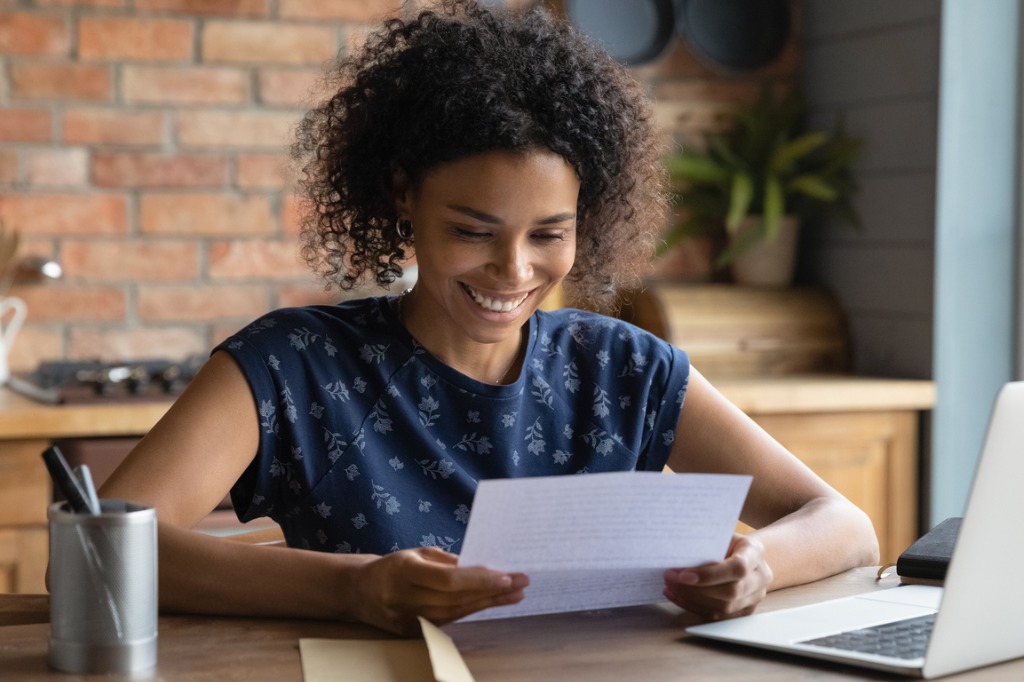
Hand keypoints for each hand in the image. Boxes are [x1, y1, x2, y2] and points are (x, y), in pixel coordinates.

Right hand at [351, 547, 528, 634]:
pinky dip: (472, 610)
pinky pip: (449, 620)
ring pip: (456, 612)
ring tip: (514, 593)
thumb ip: (448, 561)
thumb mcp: (417, 553)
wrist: (359, 591)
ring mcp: (407, 619)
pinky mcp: (412, 632)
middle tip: (521, 582)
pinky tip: (491, 603)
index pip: (448, 580)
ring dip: (488, 603)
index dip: (479, 580)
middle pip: (456, 598)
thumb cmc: (393, 566)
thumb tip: (481, 567)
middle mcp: (404, 598)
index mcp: (403, 571)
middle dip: (492, 591)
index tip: (506, 575)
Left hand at [663, 534, 772, 619]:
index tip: (683, 575)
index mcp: (755, 552)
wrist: (745, 554)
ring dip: (692, 599)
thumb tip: (676, 554)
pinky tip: (678, 596)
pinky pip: (718, 615)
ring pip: (724, 608)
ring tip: (671, 587)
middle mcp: (760, 577)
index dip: (710, 575)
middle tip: (670, 579)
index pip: (737, 568)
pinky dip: (694, 606)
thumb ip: (706, 544)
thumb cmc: (728, 542)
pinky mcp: (744, 611)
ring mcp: (754, 597)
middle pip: (731, 592)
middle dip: (696, 589)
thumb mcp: (721, 535)